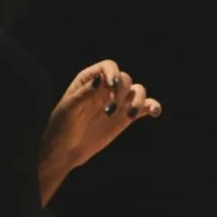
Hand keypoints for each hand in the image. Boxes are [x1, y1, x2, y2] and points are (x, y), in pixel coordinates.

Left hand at [44, 59, 161, 170]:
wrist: (65, 150)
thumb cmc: (62, 126)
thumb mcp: (69, 109)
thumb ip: (84, 94)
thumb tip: (100, 80)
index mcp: (90, 79)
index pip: (108, 67)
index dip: (113, 73)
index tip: (112, 86)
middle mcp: (106, 87)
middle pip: (125, 79)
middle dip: (122, 92)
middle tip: (110, 110)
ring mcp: (117, 102)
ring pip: (137, 91)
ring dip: (139, 99)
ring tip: (131, 114)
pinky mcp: (125, 117)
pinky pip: (144, 107)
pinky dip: (152, 106)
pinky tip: (155, 112)